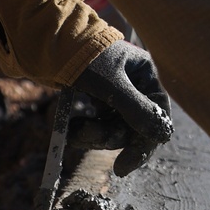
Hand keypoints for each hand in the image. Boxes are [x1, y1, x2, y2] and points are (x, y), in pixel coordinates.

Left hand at [75, 41, 172, 176]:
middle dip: (108, 137)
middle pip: (134, 126)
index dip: (144, 143)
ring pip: (115, 128)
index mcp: (147, 75)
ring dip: (93, 134)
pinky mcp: (100, 99)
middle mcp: (137, 85)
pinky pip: (100, 123)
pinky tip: (70, 127)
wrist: (48, 43)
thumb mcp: (111, 83)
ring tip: (71, 131)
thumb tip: (161, 136)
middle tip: (84, 138)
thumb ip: (136, 109)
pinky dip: (85, 129)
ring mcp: (118, 94)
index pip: (157, 115)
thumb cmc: (84, 57)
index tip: (123, 166)